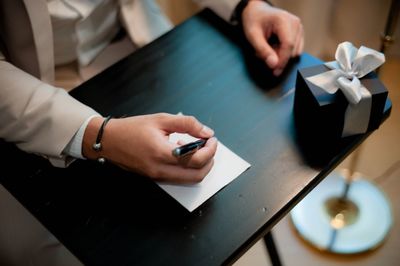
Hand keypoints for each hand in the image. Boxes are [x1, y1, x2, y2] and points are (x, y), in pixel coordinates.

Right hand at [83, 113, 217, 183]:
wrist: (108, 141)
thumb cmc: (132, 128)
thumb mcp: (160, 119)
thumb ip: (186, 124)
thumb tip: (206, 132)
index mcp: (162, 153)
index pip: (196, 159)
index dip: (210, 150)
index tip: (212, 139)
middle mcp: (160, 169)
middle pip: (197, 175)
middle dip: (209, 161)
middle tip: (209, 145)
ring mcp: (157, 176)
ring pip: (189, 179)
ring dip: (199, 166)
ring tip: (195, 147)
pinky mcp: (155, 178)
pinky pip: (178, 178)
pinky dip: (187, 168)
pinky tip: (182, 152)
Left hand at [241, 0, 303, 75]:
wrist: (256, 12)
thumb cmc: (253, 21)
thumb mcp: (252, 36)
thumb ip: (263, 51)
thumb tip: (274, 65)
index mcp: (284, 20)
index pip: (288, 45)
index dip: (282, 61)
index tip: (274, 72)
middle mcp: (295, 23)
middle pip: (292, 50)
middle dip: (279, 58)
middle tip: (262, 55)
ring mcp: (299, 28)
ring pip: (295, 52)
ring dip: (281, 56)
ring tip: (268, 48)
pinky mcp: (299, 33)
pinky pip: (295, 50)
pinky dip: (284, 53)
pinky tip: (274, 47)